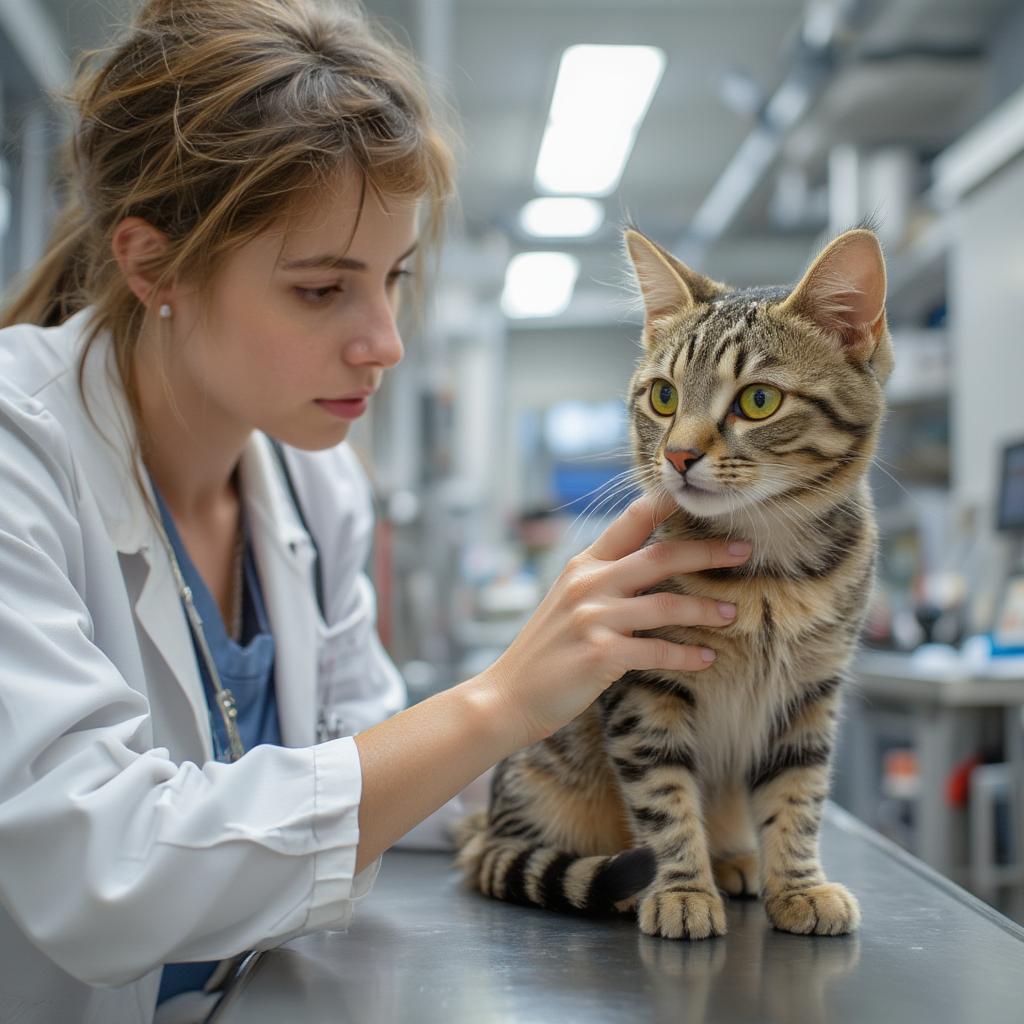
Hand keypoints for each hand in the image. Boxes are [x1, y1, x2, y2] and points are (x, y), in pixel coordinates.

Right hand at [480, 493, 751, 747]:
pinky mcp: (600, 654)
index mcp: (584, 564)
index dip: (668, 505)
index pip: (631, 521)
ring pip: (666, 605)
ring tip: (734, 614)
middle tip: (745, 551)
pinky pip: (657, 651)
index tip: (706, 499)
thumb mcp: (569, 600)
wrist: (508, 696)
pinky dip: (686, 655)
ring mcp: (592, 618)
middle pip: (660, 557)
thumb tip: (652, 562)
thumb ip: (605, 577)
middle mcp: (588, 583)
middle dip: (707, 553)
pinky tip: (707, 658)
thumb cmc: (547, 650)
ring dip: (706, 609)